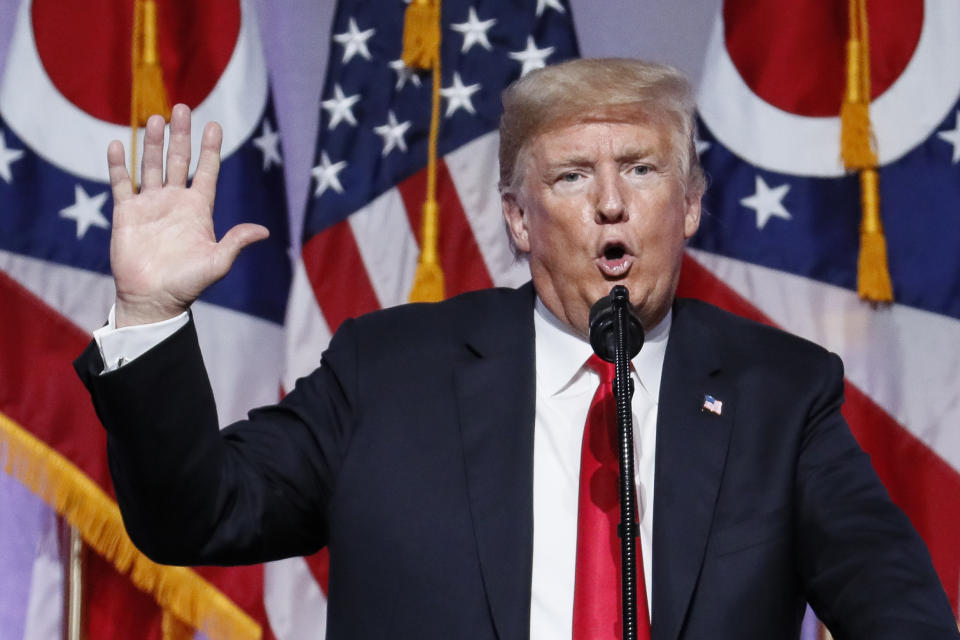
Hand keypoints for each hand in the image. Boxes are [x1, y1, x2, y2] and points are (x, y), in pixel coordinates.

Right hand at [107, 104, 268, 326]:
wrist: (153, 299)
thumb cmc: (188, 283)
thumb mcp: (217, 262)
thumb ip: (236, 242)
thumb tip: (263, 231)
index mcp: (199, 209)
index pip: (207, 172)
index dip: (210, 149)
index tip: (214, 125)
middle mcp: (175, 201)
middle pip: (179, 161)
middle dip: (181, 135)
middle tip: (182, 108)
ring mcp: (150, 205)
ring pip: (152, 166)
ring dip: (153, 143)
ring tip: (155, 118)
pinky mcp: (126, 213)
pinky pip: (121, 184)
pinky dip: (118, 165)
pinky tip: (118, 145)